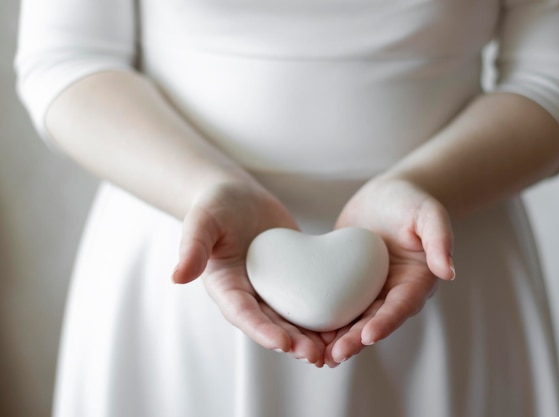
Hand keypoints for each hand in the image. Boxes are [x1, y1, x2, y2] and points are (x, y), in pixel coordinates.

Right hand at [172, 180, 326, 365]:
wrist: (236, 197)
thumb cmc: (215, 206)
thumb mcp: (202, 221)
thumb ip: (192, 247)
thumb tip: (176, 277)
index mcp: (226, 287)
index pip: (243, 314)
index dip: (262, 331)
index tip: (284, 344)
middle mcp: (249, 295)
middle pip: (272, 325)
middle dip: (294, 343)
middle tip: (317, 355)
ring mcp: (272, 289)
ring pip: (293, 319)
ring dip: (313, 336)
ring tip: (337, 349)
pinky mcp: (293, 279)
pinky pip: (309, 299)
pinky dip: (325, 312)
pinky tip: (348, 322)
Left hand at [324, 176, 454, 365]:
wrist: (386, 196)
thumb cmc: (411, 202)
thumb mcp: (429, 214)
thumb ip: (439, 239)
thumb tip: (448, 272)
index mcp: (415, 282)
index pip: (401, 306)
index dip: (386, 322)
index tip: (369, 335)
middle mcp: (392, 292)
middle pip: (374, 321)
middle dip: (355, 340)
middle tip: (336, 355)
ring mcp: (368, 290)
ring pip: (353, 320)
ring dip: (337, 339)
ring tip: (317, 355)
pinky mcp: (347, 284)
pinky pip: (334, 303)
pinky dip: (322, 320)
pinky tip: (304, 333)